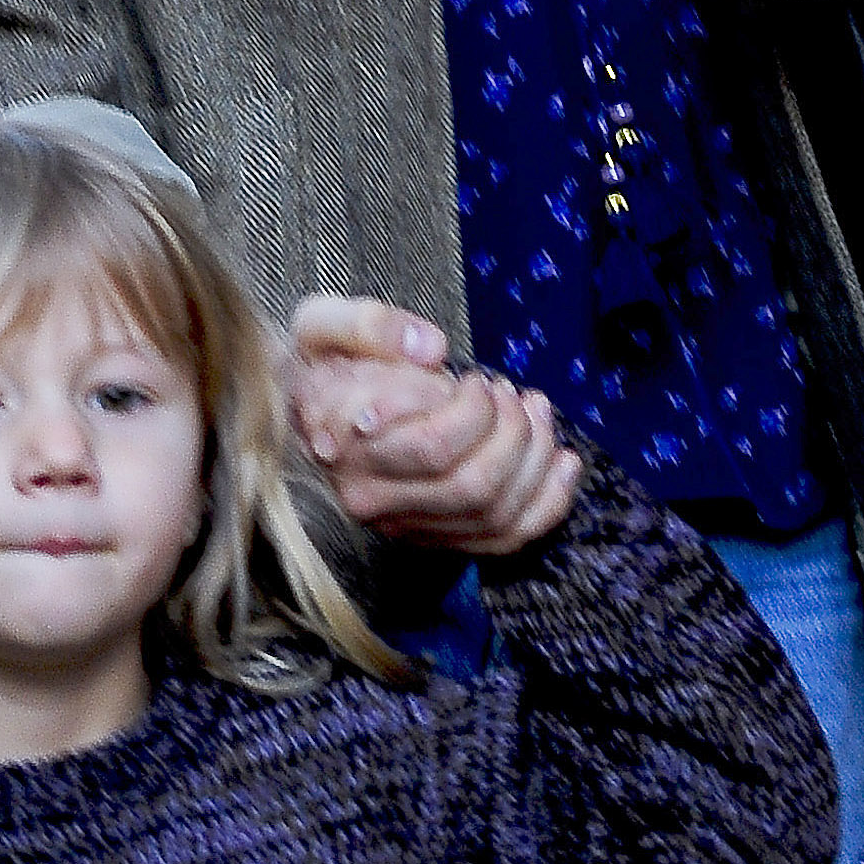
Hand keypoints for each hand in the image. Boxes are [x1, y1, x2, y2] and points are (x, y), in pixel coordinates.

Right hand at [287, 294, 582, 555]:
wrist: (300, 409)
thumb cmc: (319, 364)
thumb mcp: (323, 324)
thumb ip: (369, 324)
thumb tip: (430, 350)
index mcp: (349, 449)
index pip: (434, 446)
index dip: (475, 411)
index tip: (477, 377)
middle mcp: (373, 500)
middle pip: (473, 486)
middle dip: (515, 433)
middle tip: (512, 392)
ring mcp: (405, 525)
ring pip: (494, 515)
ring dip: (536, 461)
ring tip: (536, 411)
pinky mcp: (433, 536)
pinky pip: (502, 540)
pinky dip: (547, 505)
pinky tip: (564, 463)